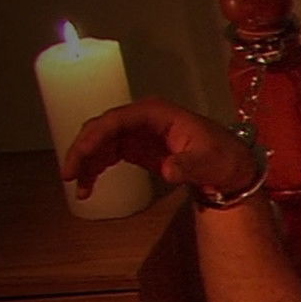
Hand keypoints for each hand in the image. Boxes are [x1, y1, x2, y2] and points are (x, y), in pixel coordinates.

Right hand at [61, 97, 256, 200]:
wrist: (231, 167)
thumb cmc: (223, 159)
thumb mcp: (210, 163)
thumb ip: (188, 165)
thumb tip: (168, 170)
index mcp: (155, 113)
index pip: (115, 120)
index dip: (93, 137)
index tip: (79, 158)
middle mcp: (141, 118)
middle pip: (101, 128)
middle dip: (82, 149)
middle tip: (69, 175)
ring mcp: (137, 132)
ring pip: (101, 142)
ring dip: (86, 162)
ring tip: (79, 188)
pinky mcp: (137, 148)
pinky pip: (108, 154)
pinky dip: (96, 169)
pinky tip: (89, 188)